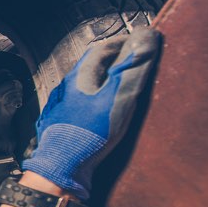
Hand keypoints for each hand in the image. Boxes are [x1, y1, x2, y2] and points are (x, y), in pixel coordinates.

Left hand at [22, 27, 162, 199]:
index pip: (102, 49)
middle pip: (93, 67)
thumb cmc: (89, 133)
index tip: (142, 42)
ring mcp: (62, 108)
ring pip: (87, 87)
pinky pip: (82, 106)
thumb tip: (147, 36)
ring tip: (125, 87)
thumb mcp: (118, 97)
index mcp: (78, 76)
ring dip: (106, 82)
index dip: (123, 42)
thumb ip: (132, 68)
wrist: (60, 169)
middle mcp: (66, 89)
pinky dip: (98, 102)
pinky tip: (106, 113)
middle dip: (115, 61)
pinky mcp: (63, 126)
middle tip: (136, 63)